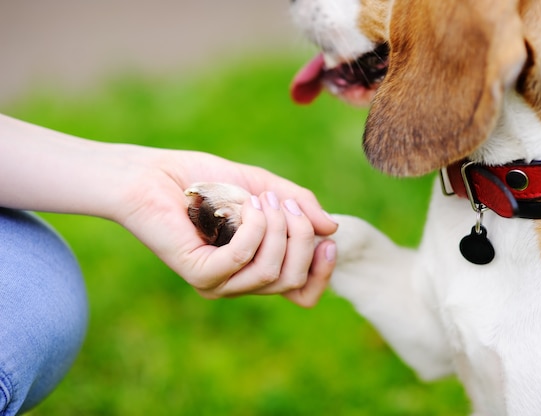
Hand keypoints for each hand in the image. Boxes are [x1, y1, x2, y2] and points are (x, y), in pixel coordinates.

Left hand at [115, 147, 337, 306]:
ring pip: (271, 273)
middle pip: (293, 280)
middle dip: (300, 237)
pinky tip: (246, 205)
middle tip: (285, 204)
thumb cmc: (209, 180)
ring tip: (261, 199)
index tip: (328, 240)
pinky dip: (254, 228)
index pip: (302, 293)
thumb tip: (332, 228)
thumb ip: (299, 206)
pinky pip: (243, 259)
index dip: (322, 273)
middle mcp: (240, 282)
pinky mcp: (199, 274)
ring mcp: (220, 282)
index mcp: (257, 267)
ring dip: (277, 229)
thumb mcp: (265, 188)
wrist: (156, 173)